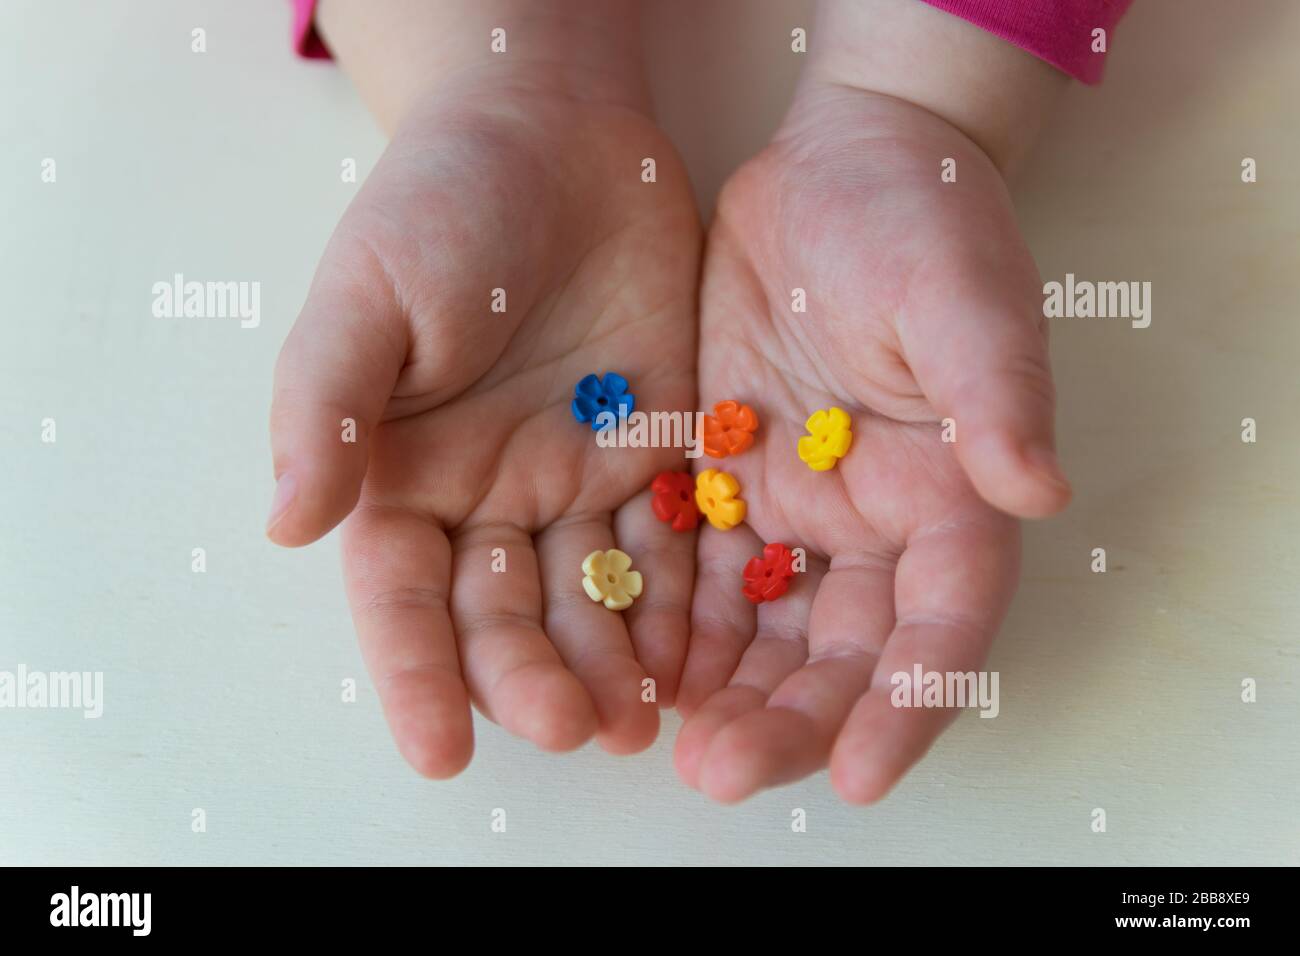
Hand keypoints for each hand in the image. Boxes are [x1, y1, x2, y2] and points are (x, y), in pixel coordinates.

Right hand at [268, 9, 700, 775]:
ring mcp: (576, 480)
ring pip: (593, 594)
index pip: (402, 594)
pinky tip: (700, 649)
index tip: (439, 750)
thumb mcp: (367, 294)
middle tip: (575, 727)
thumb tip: (288, 523)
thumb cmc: (441, 204)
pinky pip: (671, 541)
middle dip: (534, 675)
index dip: (415, 674)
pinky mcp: (656, 453)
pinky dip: (682, 596)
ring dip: (614, 659)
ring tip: (643, 717)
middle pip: (506, 611)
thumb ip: (327, 406)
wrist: (556, 137)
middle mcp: (489, 495)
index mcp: (404, 473)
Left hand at [675, 76, 1067, 802]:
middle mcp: (873, 523)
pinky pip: (697, 569)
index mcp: (947, 497)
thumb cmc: (921, 221)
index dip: (906, 705)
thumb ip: (996, 392)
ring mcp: (795, 507)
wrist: (837, 168)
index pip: (938, 626)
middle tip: (722, 771)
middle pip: (840, 651)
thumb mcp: (962, 295)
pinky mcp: (726, 477)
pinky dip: (672, 623)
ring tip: (672, 748)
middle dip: (789, 718)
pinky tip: (633, 666)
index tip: (859, 774)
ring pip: (764, 628)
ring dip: (724, 692)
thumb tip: (1038, 489)